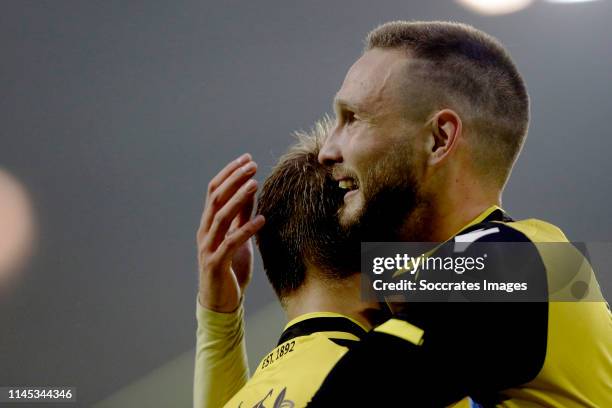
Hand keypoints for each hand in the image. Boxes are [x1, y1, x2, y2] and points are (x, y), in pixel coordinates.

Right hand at [197, 153, 264, 311]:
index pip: (214, 190)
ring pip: (221, 216)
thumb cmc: (230, 268)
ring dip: (238, 198)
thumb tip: (251, 191)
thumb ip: (241, 216)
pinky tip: (261, 219)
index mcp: (208, 224)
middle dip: (234, 179)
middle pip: (216, 198)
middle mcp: (205, 232)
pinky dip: (246, 229)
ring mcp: (208, 248)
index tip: (247, 158)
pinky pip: (231, 242)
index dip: (229, 173)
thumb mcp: (238, 238)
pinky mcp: (216, 264)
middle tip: (252, 165)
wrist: (220, 302)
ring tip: (255, 183)